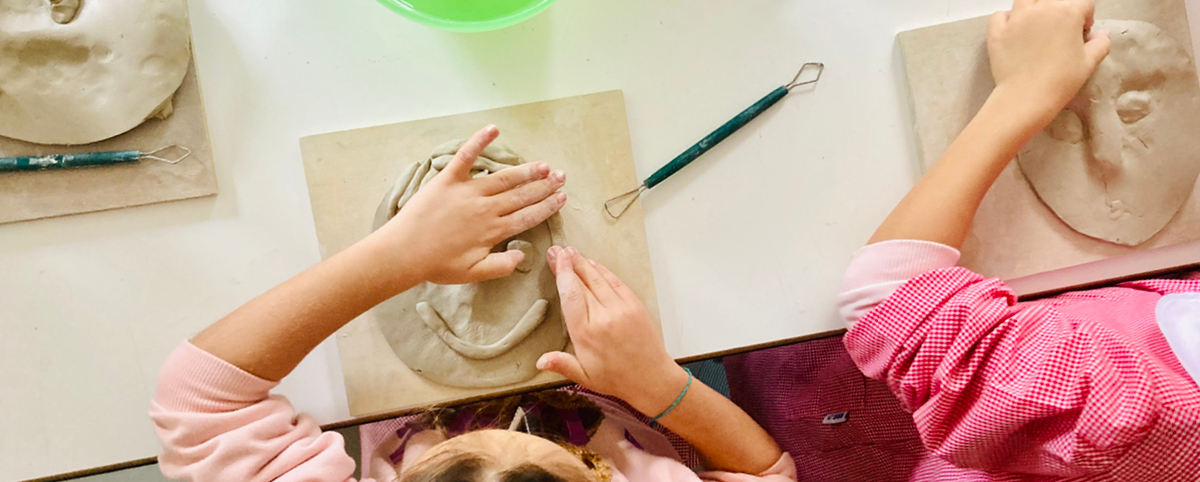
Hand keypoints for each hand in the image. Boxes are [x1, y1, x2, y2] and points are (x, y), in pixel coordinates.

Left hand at [368, 125, 566, 284]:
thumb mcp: (473, 273)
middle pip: (521, 195)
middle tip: (561, 177)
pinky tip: (493, 128)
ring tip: (544, 166)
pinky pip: (466, 156)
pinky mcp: (448, 179)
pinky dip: (479, 141)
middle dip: (544, 186)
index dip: (547, 207)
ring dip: (526, 170)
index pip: (527, 216)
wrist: (404, 252)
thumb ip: (501, 266)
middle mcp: (486, 207)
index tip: (561, 199)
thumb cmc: (436, 265)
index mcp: (493, 230)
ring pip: (504, 178)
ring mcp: (468, 191)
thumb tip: (523, 255)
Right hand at [536, 246, 688, 416]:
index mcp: (586, 334)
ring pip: (598, 278)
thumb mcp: (584, 376)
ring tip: (571, 251)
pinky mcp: (634, 305)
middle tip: (557, 249)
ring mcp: (621, 309)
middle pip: (582, 283)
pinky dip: (603, 270)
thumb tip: (539, 361)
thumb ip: (561, 364)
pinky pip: (616, 282)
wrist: (652, 379)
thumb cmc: (616, 378)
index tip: (556, 259)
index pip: (570, 296)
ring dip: (584, 263)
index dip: (563, 274)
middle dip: (568, 263)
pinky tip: (592, 263)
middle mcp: (603, 317)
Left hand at [987, 0, 1109, 112]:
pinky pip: (999, 15)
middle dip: (1060, 10)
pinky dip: (1006, 20)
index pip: (1083, 3)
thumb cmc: (1062, 80)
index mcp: (1068, 11)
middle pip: (1053, 0)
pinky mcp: (997, 31)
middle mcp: (1041, 8)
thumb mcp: (1090, 62)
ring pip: (1025, 1)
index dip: (1086, 17)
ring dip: (1033, 8)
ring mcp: (1016, 18)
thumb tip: (1101, 35)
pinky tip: (1013, 32)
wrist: (1027, 96)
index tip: (1082, 33)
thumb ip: (1100, 43)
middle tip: (1060, 30)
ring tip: (1037, 27)